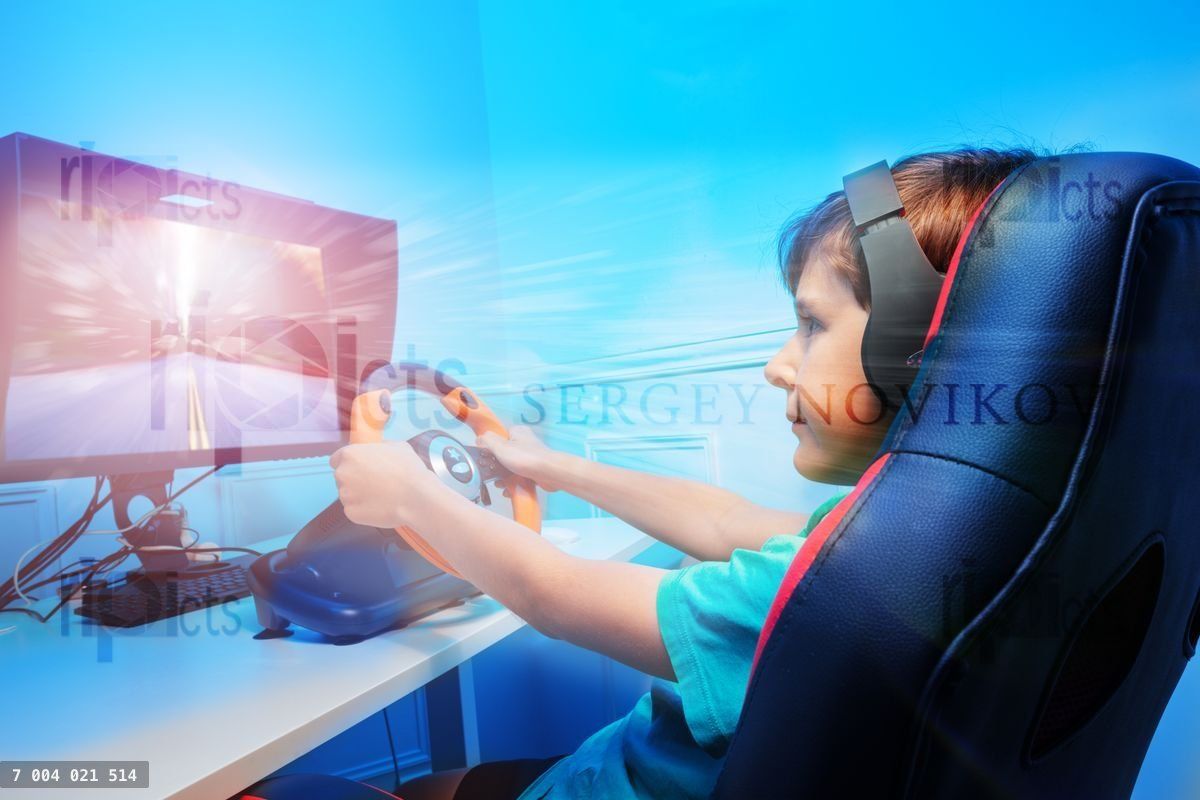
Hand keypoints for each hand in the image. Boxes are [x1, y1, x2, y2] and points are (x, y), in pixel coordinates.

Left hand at [329, 441, 455, 528]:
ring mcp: (345, 495)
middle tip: (374, 483)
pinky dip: (364, 509)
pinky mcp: (350, 513)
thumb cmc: (409, 470)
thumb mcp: (398, 446)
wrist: (416, 498)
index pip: (337, 459)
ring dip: (359, 494)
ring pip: (347, 494)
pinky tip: (380, 506)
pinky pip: (354, 510)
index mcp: (350, 454)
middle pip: (342, 477)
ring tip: (380, 496)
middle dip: (354, 479)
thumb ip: (381, 446)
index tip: (360, 468)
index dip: (349, 463)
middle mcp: (342, 474)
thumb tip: (379, 448)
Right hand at [476, 424, 566, 492]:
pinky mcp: (535, 469)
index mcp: (517, 432)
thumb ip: (487, 441)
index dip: (491, 448)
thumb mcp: (501, 447)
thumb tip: (479, 439)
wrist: (549, 473)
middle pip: (504, 454)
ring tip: (500, 485)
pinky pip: (520, 475)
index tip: (486, 458)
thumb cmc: (525, 458)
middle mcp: (525, 442)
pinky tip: (508, 490)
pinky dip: (513, 482)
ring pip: (511, 466)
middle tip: (492, 475)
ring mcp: (531, 456)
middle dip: (496, 467)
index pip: (499, 437)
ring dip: (504, 477)